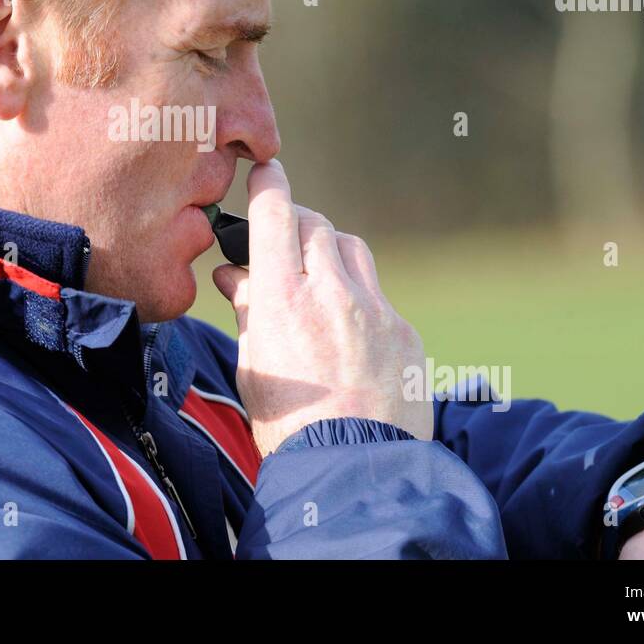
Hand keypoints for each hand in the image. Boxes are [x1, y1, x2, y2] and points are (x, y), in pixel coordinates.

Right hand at [211, 159, 431, 455]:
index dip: (269, 185)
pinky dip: (356, 299)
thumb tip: (237, 276)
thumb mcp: (253, 366)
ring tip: (313, 281)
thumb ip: (249, 311)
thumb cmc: (287, 427)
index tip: (265, 170)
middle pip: (315, 226)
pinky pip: (378, 296)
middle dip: (295, 224)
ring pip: (351, 250)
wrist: (355, 473)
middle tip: (279, 243)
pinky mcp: (405, 332)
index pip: (277, 215)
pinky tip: (345, 332)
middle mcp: (334, 293)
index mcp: (284, 300)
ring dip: (328, 252)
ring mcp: (377, 310)